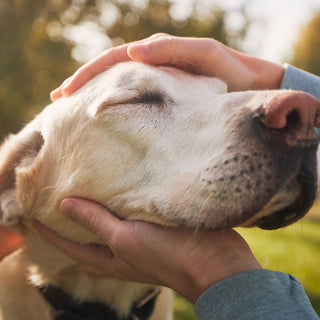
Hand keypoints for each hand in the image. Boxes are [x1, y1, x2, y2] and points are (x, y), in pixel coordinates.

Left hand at [33, 198, 260, 302]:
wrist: (212, 260)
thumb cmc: (167, 254)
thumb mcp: (126, 238)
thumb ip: (97, 222)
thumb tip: (64, 205)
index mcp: (111, 258)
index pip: (71, 246)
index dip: (50, 234)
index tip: (33, 217)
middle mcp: (122, 250)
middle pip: (88, 237)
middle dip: (70, 224)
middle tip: (56, 203)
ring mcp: (139, 240)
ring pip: (109, 224)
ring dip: (95, 212)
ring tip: (83, 194)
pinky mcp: (155, 227)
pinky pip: (130, 215)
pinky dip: (119, 204)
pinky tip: (119, 191)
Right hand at [50, 34, 284, 100]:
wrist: (251, 86)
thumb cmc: (231, 72)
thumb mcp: (206, 56)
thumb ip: (173, 51)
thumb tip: (134, 53)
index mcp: (158, 55)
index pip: (114, 61)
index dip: (88, 75)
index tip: (66, 93)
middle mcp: (153, 65)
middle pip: (109, 71)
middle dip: (82, 84)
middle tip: (58, 100)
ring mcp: (158, 81)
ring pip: (118, 84)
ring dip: (94, 94)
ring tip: (70, 108)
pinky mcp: (165, 96)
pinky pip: (134, 97)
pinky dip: (115, 103)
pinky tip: (104, 114)